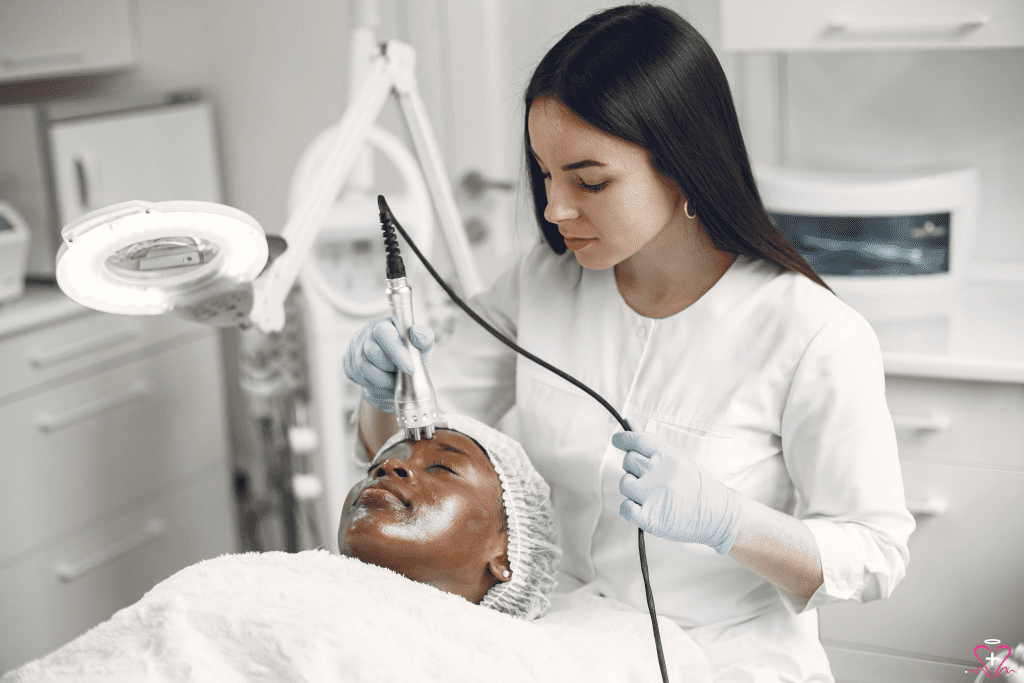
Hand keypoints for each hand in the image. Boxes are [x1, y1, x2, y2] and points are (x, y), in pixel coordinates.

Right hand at [343, 317, 433, 412]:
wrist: (398, 382)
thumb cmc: (411, 361)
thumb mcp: (423, 349)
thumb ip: (424, 338)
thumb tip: (416, 333)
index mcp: (385, 324)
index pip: (384, 333)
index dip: (397, 352)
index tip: (410, 369)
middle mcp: (366, 333)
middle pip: (372, 352)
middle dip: (390, 368)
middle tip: (402, 374)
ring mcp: (354, 348)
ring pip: (363, 368)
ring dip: (383, 381)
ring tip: (394, 381)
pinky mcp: (348, 364)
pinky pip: (358, 378)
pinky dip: (374, 386)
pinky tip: (384, 384)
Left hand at [614, 431, 743, 554]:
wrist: (720, 515)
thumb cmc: (700, 487)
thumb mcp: (681, 460)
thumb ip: (654, 446)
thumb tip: (630, 425)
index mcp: (667, 457)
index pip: (636, 440)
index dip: (623, 439)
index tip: (618, 440)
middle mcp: (658, 474)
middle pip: (628, 461)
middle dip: (634, 467)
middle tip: (649, 477)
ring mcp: (652, 497)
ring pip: (624, 483)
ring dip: (632, 487)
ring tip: (651, 493)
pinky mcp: (649, 518)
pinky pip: (625, 508)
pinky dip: (630, 508)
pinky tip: (643, 507)